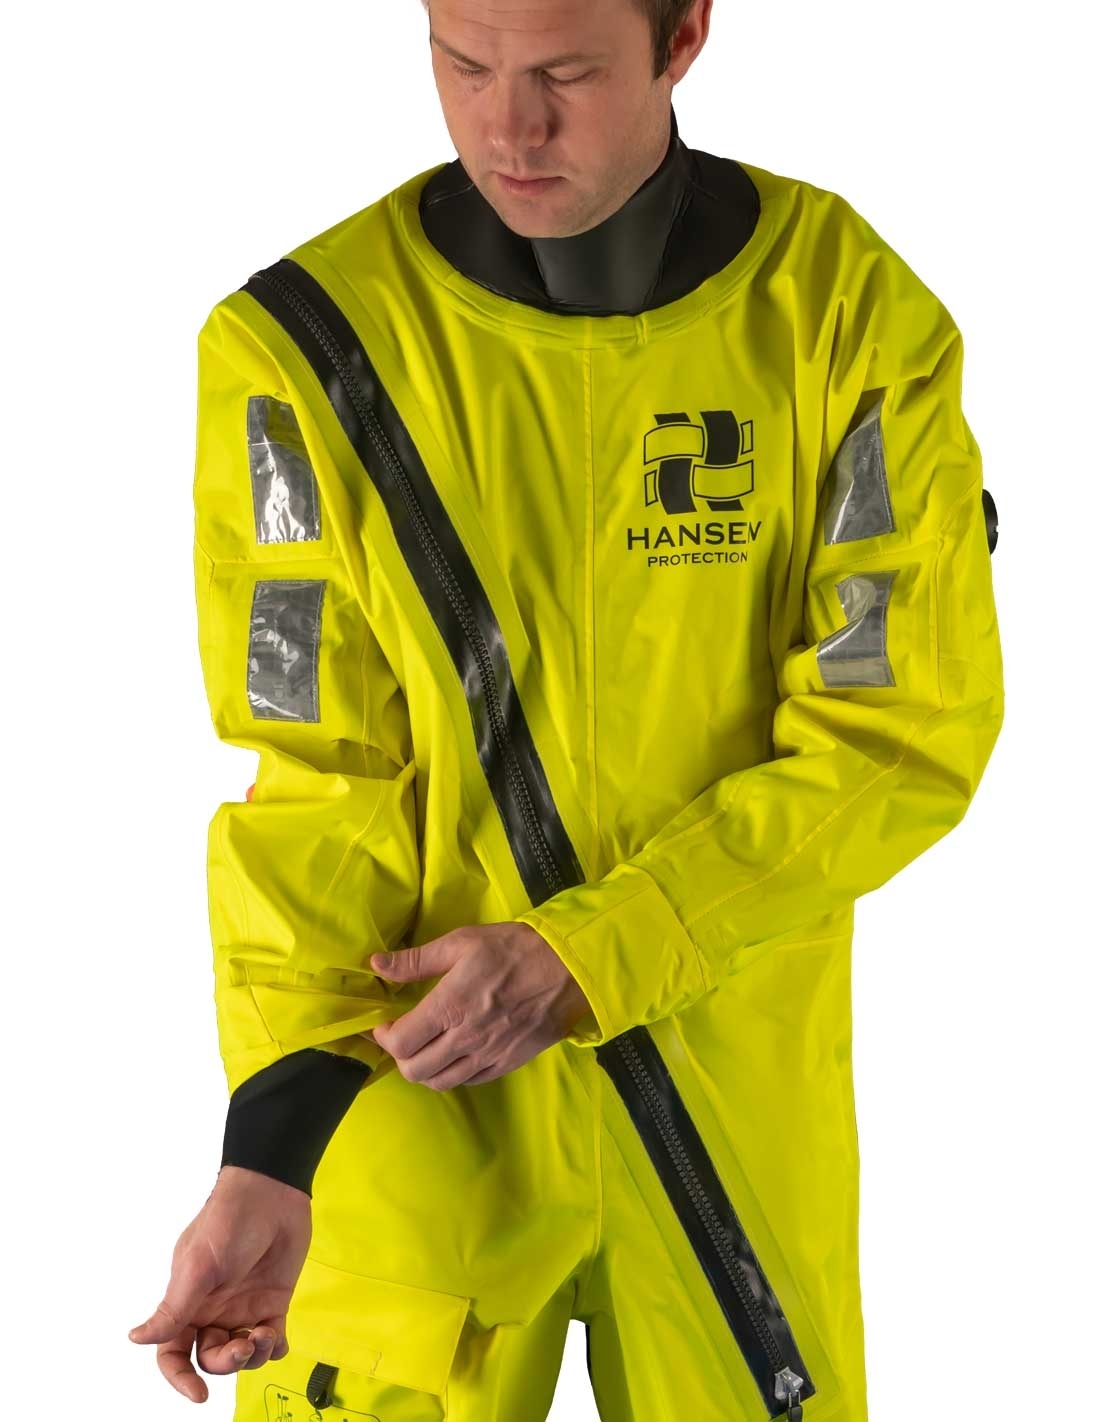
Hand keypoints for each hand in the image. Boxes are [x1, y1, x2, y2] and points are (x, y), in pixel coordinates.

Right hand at [127, 1165, 311, 1402]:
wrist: (271, 1192)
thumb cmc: (228, 1222)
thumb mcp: (198, 1266)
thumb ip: (173, 1308)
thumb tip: (135, 1339)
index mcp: (188, 1302)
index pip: (173, 1352)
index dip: (180, 1378)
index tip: (198, 1395)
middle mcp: (213, 1310)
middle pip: (210, 1358)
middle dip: (225, 1363)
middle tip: (244, 1345)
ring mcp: (244, 1307)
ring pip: (242, 1353)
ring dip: (253, 1356)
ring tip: (264, 1335)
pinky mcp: (273, 1301)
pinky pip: (272, 1339)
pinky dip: (275, 1348)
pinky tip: (276, 1337)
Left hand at [362, 922, 591, 1089]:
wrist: (569, 967)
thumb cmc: (513, 948)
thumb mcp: (462, 942)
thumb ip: (416, 960)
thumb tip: (377, 965)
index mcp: (451, 1006)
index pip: (400, 1041)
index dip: (382, 1036)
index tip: (383, 1023)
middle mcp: (466, 1038)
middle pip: (414, 1070)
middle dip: (400, 1056)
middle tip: (402, 1035)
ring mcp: (488, 1054)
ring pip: (440, 1082)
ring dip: (424, 1069)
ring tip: (425, 1048)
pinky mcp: (508, 1063)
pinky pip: (469, 1081)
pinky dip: (453, 1073)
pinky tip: (454, 1053)